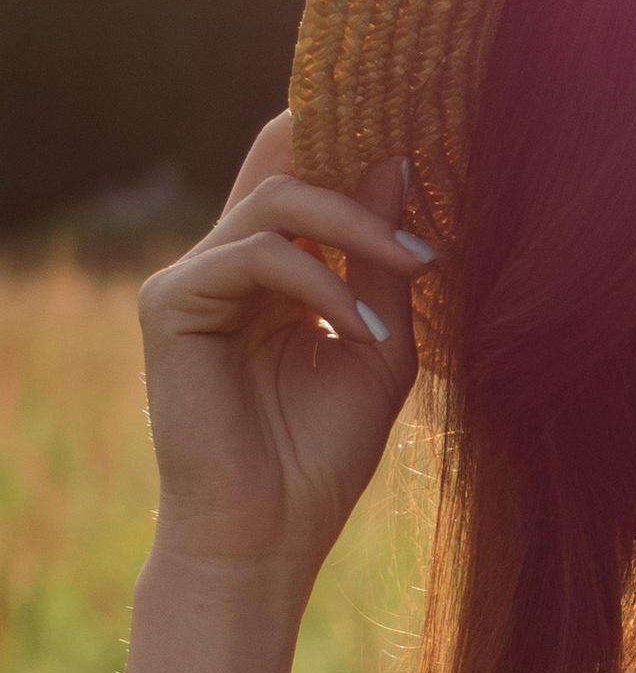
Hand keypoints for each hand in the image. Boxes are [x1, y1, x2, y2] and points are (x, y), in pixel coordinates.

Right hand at [137, 115, 434, 585]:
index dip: (351, 143)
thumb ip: (382, 263)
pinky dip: (317, 282)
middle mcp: (229, 264)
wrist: (268, 534)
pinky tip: (358, 325)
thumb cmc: (321, 455)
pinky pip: (253, 255)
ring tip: (415, 264)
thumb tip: (396, 164)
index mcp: (275, 272)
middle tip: (428, 187)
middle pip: (286, 167)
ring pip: (275, 202)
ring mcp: (193, 279)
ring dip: (356, 226)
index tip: (424, 138)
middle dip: (361, 171)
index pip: (301, 174)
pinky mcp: (170, 303)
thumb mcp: (378, 346)